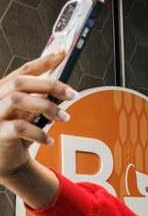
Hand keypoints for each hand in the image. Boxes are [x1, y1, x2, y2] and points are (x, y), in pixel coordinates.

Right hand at [0, 53, 75, 177]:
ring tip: (64, 117)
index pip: (23, 71)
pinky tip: (49, 139)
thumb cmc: (17, 134)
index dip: (43, 62)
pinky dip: (38, 133)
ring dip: (47, 107)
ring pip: (18, 100)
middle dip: (50, 85)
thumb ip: (39, 99)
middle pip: (21, 82)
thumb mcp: (29, 113)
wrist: (6, 161)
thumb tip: (62, 89)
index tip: (63, 54)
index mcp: (4, 90)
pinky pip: (19, 128)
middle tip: (73, 94)